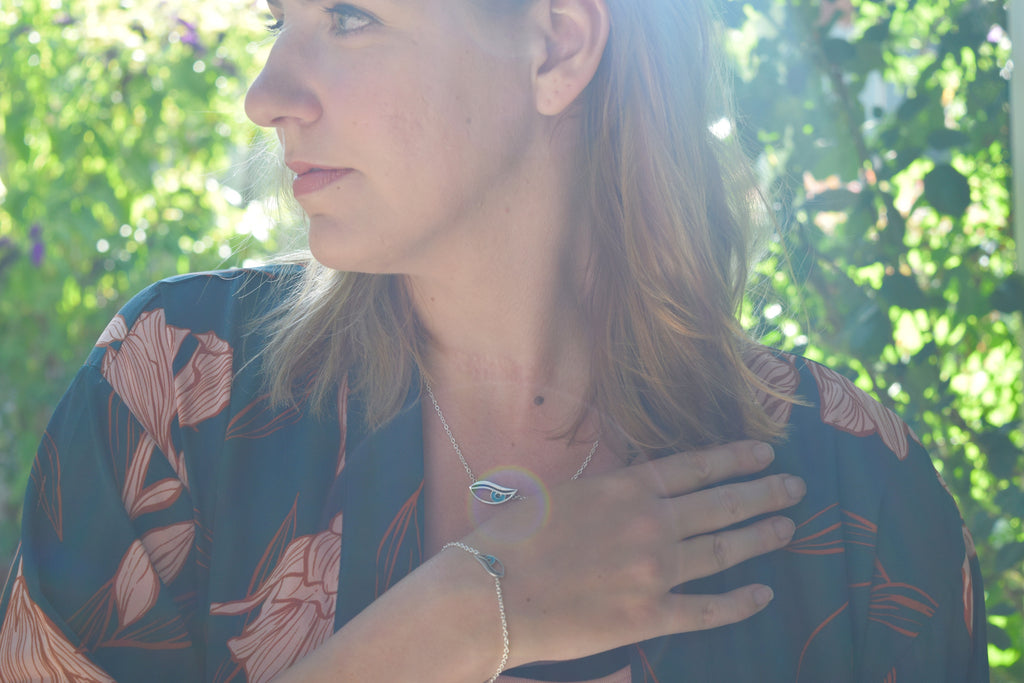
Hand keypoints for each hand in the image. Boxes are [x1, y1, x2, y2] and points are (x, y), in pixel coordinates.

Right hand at [459, 440, 804, 667]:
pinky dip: (739, 602)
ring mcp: (655, 571)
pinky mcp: (649, 616)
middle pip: (722, 504)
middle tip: (795, 487)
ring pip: (724, 550)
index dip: (735, 459)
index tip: (764, 453)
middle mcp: (651, 524)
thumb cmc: (510, 539)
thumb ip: (602, 491)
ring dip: (761, 537)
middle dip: (763, 493)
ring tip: (788, 527)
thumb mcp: (558, 493)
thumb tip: (625, 490)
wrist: (490, 592)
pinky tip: (762, 595)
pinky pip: (707, 609)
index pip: (696, 467)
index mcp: (626, 488)